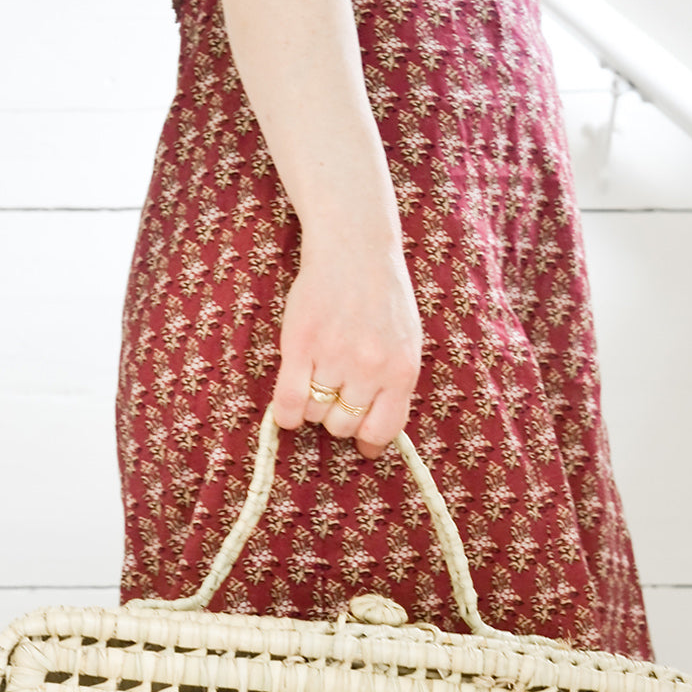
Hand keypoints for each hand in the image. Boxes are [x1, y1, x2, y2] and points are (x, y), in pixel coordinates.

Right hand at [271, 233, 422, 458]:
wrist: (354, 247)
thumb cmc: (382, 298)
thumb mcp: (405, 344)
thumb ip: (394, 389)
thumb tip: (372, 444)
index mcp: (402, 370)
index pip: (383, 430)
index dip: (367, 438)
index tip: (359, 435)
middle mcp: (371, 367)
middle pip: (343, 425)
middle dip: (336, 416)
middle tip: (333, 390)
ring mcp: (335, 355)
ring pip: (316, 414)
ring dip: (311, 406)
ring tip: (315, 379)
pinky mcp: (301, 344)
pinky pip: (290, 400)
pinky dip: (286, 413)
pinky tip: (287, 409)